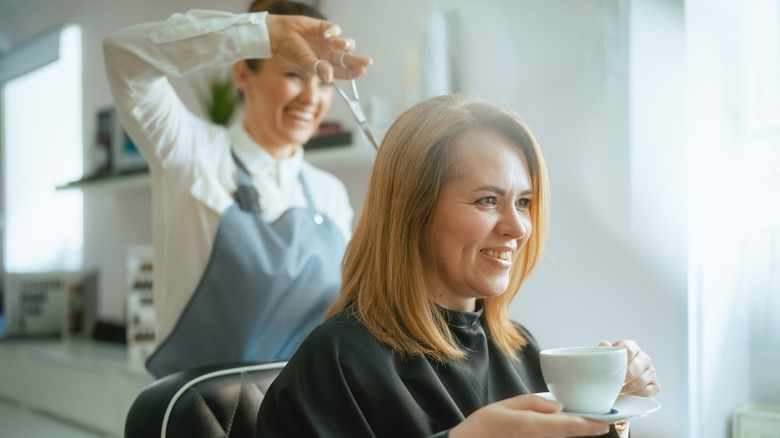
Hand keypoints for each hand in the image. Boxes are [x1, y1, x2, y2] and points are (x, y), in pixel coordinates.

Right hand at [265, 14, 371, 82]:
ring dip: (345, 44)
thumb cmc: (289, 51)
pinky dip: (333, 31)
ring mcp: (328, 41)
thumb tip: (329, 77)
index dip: (353, 72)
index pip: (343, 72)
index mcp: (325, 66)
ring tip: (339, 44)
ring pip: (345, 44)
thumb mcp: (303, 62)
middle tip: (367, 61)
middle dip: (357, 60)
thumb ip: (317, 68)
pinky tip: (325, 34)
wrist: (278, 34)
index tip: (361, 71)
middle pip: (347, 59)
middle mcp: (329, 55)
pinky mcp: (325, 28)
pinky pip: (335, 29)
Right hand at [449, 394, 609, 437]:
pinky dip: (557, 437)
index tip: (605, 423)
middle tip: (599, 425)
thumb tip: (558, 406)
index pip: (570, 425)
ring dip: (570, 434)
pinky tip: (559, 430)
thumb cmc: (481, 428)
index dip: (590, 424)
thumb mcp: (505, 406)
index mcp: (532, 426)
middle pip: (569, 436)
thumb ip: (533, 404)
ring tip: (581, 426)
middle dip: (585, 430)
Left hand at [599, 340, 659, 397]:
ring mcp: (651, 372)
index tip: (612, 368)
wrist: (619, 383)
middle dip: (623, 377)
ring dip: (627, 388)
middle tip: (613, 383)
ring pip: (641, 381)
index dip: (620, 359)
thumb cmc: (612, 368)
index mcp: (632, 348)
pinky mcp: (655, 386)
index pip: (628, 349)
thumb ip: (604, 350)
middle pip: (635, 367)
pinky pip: (646, 393)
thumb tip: (605, 345)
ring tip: (617, 391)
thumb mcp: (606, 358)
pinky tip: (626, 396)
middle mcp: (644, 358)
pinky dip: (634, 396)